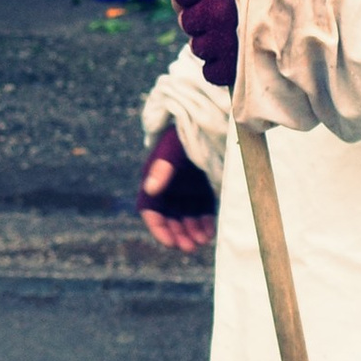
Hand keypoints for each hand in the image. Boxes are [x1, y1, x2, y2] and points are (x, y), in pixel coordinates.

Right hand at [140, 129, 216, 251]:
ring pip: (186, 218)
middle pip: (169, 218)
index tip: (169, 242)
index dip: (158, 228)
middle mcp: (170, 186)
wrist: (208, 114)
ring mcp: (188, 188)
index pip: (150, 209)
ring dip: (191, 232)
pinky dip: (205, 224)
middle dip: (177, 234)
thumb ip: (163, 167)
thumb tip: (149, 190)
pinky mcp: (205, 187)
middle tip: (190, 247)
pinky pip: (202, 211)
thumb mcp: (175, 147)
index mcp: (156, 177)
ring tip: (202, 240)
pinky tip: (211, 232)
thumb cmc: (186, 129)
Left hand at [167, 0, 251, 87]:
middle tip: (223, 15)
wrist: (319, 5)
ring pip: (198, 47)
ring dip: (211, 42)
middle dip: (200, 18)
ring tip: (235, 35)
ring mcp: (223, 43)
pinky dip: (218, 66)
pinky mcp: (233, 69)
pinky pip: (210, 71)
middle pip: (186, 22)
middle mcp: (214, 13)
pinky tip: (236, 55)